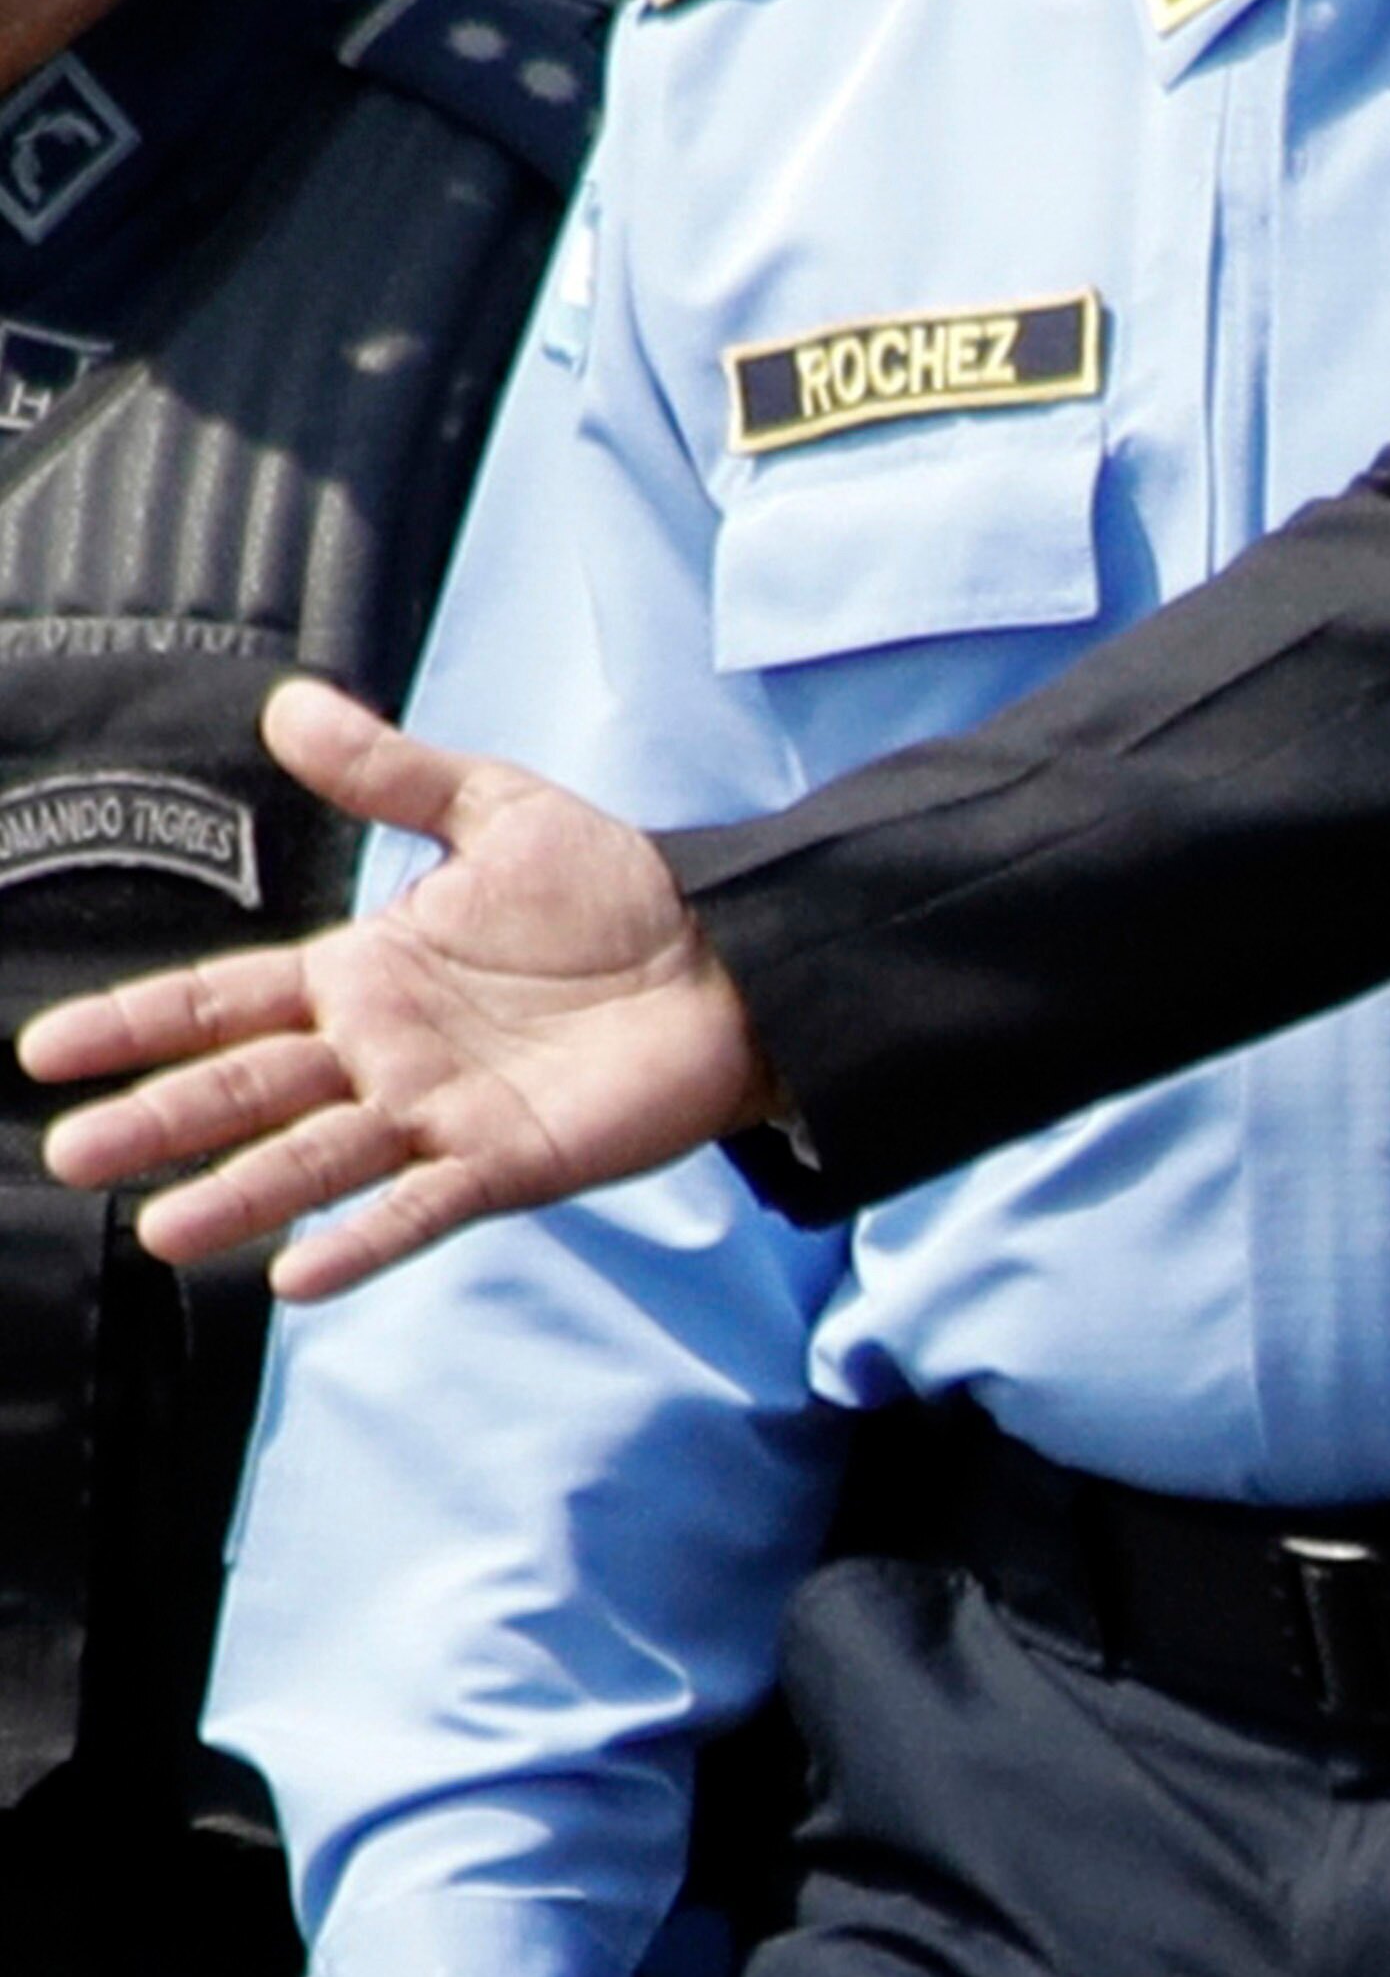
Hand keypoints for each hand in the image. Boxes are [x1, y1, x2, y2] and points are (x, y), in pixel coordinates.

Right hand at [17, 679, 776, 1292]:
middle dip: (160, 1119)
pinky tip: (298, 1273)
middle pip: (246, 1090)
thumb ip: (390, 773)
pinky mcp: (506, 1160)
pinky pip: (420, 1206)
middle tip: (72, 1154)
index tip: (45, 1048)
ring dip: (240, 1193)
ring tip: (162, 1231)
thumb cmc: (618, 892)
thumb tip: (290, 703)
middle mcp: (382, 1052)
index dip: (137, 1022)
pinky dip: (362, 1240)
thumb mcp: (497, 812)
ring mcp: (438, 1112)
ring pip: (316, 1158)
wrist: (734, 954)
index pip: (225, 1001)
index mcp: (365, 974)